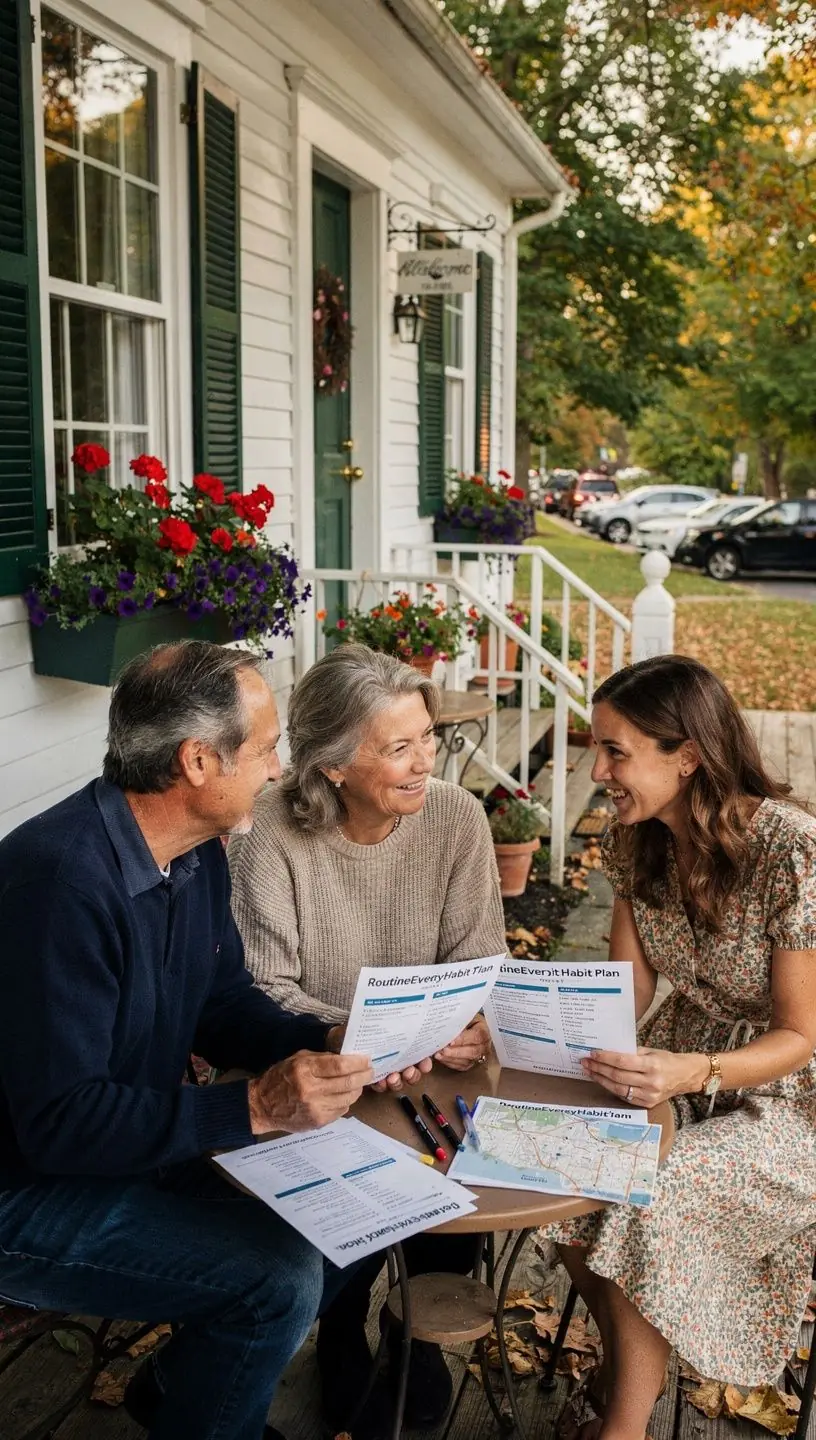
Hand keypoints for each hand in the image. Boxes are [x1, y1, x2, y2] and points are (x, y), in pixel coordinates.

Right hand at [247, 1050, 373, 1134]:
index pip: (339, 1066)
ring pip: (348, 1098)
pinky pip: (341, 1110)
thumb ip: (321, 1058)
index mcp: (305, 1070)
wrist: (263, 1106)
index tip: (366, 1059)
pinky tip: (342, 1095)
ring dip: (357, 1089)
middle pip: (348, 1082)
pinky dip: (346, 1101)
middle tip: (370, 1070)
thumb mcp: (298, 1059)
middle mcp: (310, 1090)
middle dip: (364, 1075)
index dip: (357, 1062)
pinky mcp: (318, 1122)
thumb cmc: (280, 1078)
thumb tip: (347, 1058)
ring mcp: (315, 1108)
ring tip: (357, 1082)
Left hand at [325, 1025, 432, 1091]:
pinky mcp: (372, 1077)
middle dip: (413, 1074)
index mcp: (400, 1044)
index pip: (418, 1054)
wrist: (336, 1037)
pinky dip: (383, 1085)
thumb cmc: (357, 1027)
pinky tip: (381, 1082)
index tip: (425, 1062)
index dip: (424, 1061)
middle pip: (413, 1071)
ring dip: (399, 1081)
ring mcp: (385, 1069)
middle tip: (408, 1072)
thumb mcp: (373, 1022)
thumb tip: (399, 1015)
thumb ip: (385, 1022)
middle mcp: (396, 1058)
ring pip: (400, 1081)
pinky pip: (382, 1086)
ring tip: (392, 1078)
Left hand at [435, 1016, 490, 1071]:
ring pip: (466, 1061)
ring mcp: (478, 1056)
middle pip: (472, 1051)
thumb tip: (449, 1028)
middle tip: (443, 1050)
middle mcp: (484, 1046)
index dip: (464, 1039)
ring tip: (439, 1055)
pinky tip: (442, 1058)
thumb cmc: (469, 1021)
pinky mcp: (471, 1063)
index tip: (451, 1041)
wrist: (473, 1028)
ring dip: (451, 1058)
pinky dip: (450, 1063)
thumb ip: (460, 1022)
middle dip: (456, 1052)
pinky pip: (461, 1066)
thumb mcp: (467, 1017)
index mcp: (484, 1032)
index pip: (476, 1036)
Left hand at [580, 1047, 707, 1107]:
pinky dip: (612, 1088)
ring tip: (590, 1072)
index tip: (593, 1053)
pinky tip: (603, 1081)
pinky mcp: (648, 1104)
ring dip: (601, 1080)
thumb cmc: (666, 1060)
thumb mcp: (651, 1051)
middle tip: (585, 1062)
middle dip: (598, 1069)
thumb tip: (607, 1051)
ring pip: (619, 1089)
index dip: (606, 1058)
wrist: (685, 1076)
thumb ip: (631, 1053)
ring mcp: (649, 1095)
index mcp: (652, 1065)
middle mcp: (651, 1082)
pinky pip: (625, 1096)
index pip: (623, 1062)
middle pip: (618, 1076)